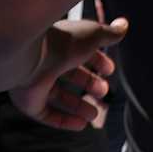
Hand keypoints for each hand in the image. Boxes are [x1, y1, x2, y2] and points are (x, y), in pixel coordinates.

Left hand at [9, 15, 127, 130]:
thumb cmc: (62, 42)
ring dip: (78, 106)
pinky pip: (47, 115)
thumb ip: (109, 33)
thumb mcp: (94, 35)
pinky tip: (80, 126)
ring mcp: (36, 83)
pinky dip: (64, 121)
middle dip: (89, 84)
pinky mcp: (29, 102)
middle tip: (103, 92)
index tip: (109, 70)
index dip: (97, 62)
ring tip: (94, 115)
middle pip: (70, 76)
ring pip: (59, 97)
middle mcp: (47, 62)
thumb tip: (123, 25)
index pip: (80, 53)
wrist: (29, 57)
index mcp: (61, 43)